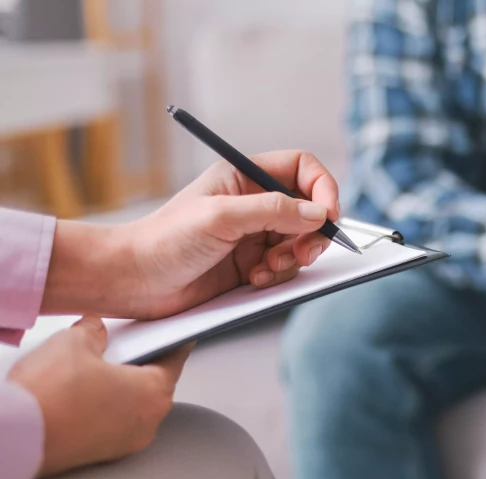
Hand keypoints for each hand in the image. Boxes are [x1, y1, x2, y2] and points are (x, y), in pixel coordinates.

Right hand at [7, 317, 190, 477]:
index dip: (173, 342)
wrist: (16, 438)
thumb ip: (92, 332)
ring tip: (97, 372)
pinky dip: (106, 409)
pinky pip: (115, 424)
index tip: (176, 335)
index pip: (175, 359)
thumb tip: (94, 330)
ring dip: (122, 389)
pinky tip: (84, 396)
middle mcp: (148, 421)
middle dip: (141, 366)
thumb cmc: (50, 396)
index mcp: (154, 392)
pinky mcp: (104, 455)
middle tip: (127, 349)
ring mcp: (127, 442)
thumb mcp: (73, 343)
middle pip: (154, 385)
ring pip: (134, 407)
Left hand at [44, 150, 340, 318]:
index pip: (302, 169)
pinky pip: (287, 268)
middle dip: (313, 233)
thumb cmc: (166, 240)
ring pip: (302, 242)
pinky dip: (279, 276)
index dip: (323, 189)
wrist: (134, 281)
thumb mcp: (222, 217)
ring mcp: (256, 235)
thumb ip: (274, 211)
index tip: (329, 215)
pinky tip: (254, 279)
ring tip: (267, 268)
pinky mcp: (253, 264)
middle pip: (310, 209)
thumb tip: (318, 213)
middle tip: (305, 252)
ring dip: (293, 258)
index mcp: (246, 177)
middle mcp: (255, 203)